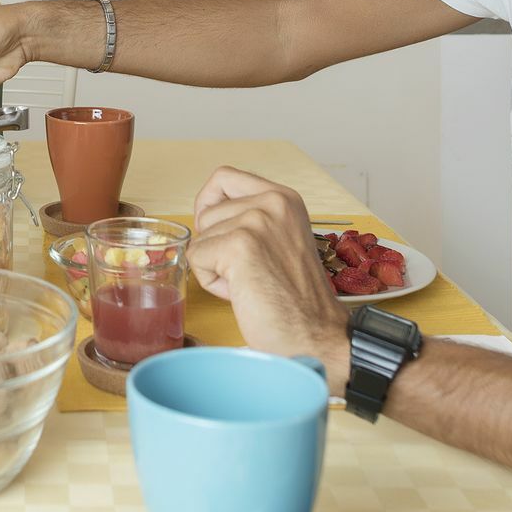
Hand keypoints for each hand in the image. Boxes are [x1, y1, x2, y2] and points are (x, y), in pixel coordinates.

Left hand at [188, 166, 350, 392]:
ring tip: (250, 283)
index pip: (223, 177)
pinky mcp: (239, 245)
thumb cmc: (295, 298)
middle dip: (216, 245)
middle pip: (205, 212)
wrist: (314, 333)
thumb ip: (251, 219)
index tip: (219, 230)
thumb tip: (205, 213)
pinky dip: (212, 282)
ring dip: (216, 266)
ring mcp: (256, 221)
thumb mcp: (279, 239)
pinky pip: (197, 258)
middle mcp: (272, 202)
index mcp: (284, 198)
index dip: (209, 204)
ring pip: (200, 238)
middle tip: (250, 271)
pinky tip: (243, 292)